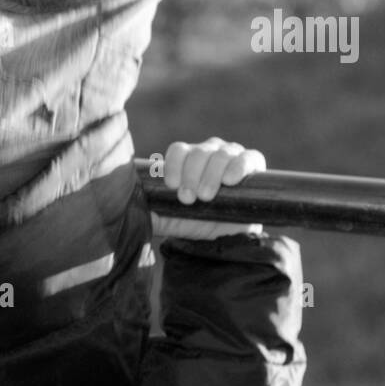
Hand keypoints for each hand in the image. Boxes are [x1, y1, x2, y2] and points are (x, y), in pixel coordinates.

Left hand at [151, 138, 265, 240]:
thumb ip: (153, 213)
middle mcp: (209, 151)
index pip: (179, 150)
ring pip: (219, 154)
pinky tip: (230, 180)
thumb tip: (132, 214)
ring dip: (210, 175)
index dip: (173, 166)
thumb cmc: (197, 220)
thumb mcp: (172, 218)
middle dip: (190, 176)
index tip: (171, 186)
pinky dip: (237, 167)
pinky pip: (247, 157)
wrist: (227, 235)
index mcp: (189, 158)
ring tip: (206, 196)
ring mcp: (231, 155)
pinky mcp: (252, 163)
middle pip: (198, 153)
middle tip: (188, 199)